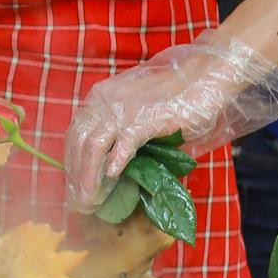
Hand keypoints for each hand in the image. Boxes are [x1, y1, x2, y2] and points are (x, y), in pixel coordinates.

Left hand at [63, 34, 277, 211]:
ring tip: (91, 200)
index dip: (72, 162)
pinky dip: (116, 162)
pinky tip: (114, 177)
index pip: (75, 134)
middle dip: (76, 176)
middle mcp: (105, 101)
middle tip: (80, 202)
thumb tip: (114, 167)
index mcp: (101, 98)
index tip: (74, 185)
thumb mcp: (139, 110)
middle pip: (78, 143)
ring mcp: (123, 108)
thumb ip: (123, 132)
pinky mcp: (145, 116)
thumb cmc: (176, 95)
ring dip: (89, 176)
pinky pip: (124, 142)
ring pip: (93, 146)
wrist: (205, 74)